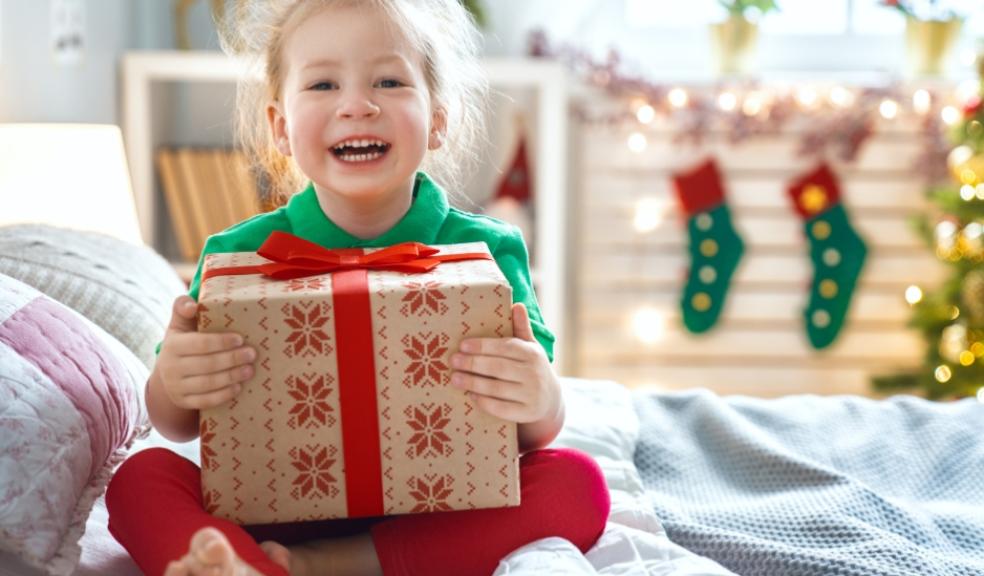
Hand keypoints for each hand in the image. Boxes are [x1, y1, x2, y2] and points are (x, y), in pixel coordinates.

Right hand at [156, 295, 255, 409]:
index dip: (221, 342)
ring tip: (250, 370)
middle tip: (252, 354)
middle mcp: (170, 368)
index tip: (240, 339)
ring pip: (208, 384)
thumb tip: (192, 304)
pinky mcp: (183, 402)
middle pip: (207, 365)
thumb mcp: (179, 324)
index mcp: (172, 346)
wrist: (168, 372)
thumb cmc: (183, 342)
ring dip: (232, 377)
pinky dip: (223, 395)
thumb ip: (183, 308)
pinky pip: (205, 402)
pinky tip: (238, 387)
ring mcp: (176, 388)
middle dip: (232, 359)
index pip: (200, 344)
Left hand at [450, 303, 560, 423]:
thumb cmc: (532, 367)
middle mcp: (534, 374)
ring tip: (455, 378)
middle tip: (453, 361)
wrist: (550, 400)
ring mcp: (531, 395)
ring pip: (496, 389)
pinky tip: (470, 395)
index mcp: (533, 354)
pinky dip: (483, 402)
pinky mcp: (526, 413)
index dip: (483, 346)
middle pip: (498, 368)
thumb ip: (521, 328)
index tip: (462, 345)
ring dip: (472, 383)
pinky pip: (500, 408)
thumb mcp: (530, 347)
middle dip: (473, 364)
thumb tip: (517, 304)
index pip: (505, 348)